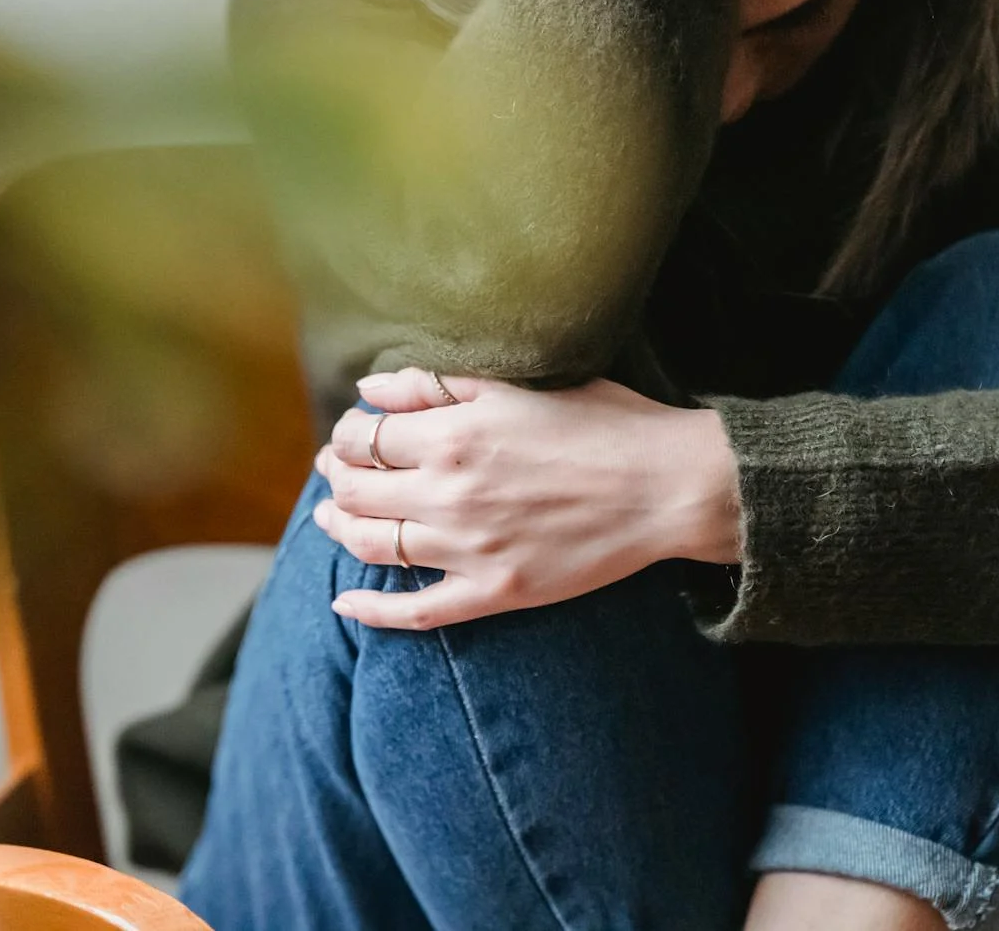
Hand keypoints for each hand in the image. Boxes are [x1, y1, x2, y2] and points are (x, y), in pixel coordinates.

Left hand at [310, 368, 742, 629]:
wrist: (667, 487)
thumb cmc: (602, 423)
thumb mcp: (517, 385)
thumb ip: (436, 385)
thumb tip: (368, 391)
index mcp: (452, 435)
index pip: (362, 438)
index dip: (346, 435)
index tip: (352, 434)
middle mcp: (449, 493)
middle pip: (356, 491)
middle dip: (335, 477)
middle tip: (334, 471)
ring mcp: (468, 549)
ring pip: (372, 546)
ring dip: (339, 529)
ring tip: (331, 517)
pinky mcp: (494, 593)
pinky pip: (415, 612)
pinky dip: (371, 612)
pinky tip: (345, 606)